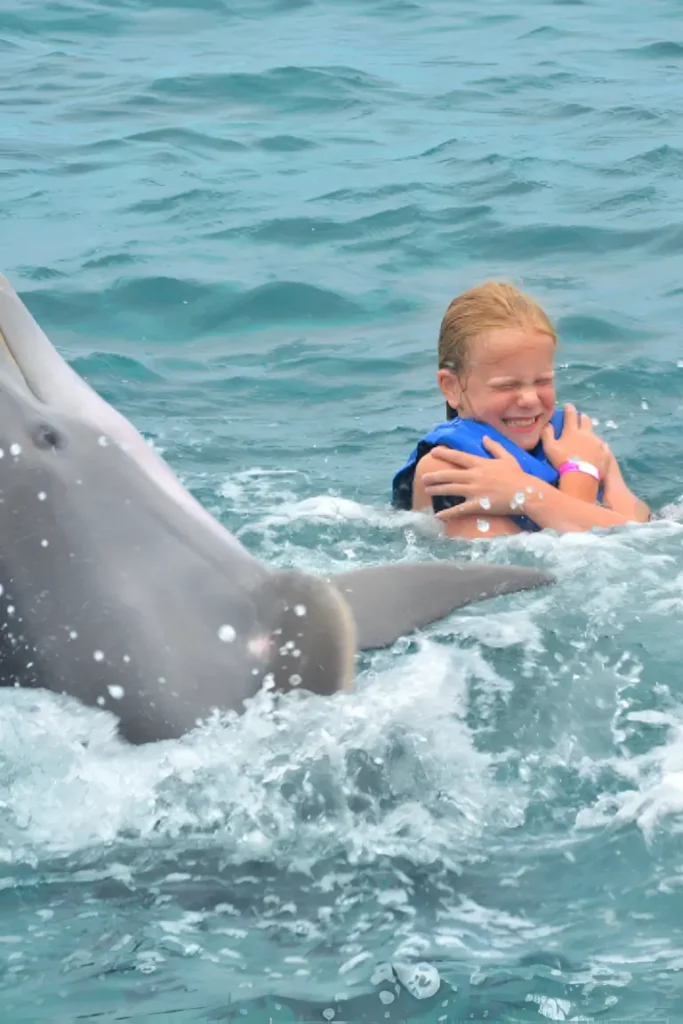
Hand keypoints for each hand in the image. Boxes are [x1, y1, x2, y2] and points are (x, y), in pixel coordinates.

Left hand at [422, 437, 538, 518]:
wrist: (526, 493)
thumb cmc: (518, 475)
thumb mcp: (507, 457)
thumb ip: (494, 447)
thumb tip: (484, 437)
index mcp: (481, 464)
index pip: (459, 457)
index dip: (444, 454)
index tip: (433, 452)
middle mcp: (474, 476)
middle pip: (449, 474)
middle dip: (434, 475)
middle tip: (423, 477)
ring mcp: (475, 490)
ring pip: (451, 489)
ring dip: (437, 490)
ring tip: (427, 490)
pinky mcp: (478, 504)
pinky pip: (459, 509)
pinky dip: (448, 513)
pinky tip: (438, 515)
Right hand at [542, 403, 611, 477]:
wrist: (581, 477)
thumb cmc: (562, 462)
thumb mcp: (549, 448)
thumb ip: (547, 434)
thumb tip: (547, 424)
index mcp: (572, 431)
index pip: (570, 414)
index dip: (569, 408)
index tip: (568, 406)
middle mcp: (586, 433)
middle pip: (586, 420)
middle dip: (582, 417)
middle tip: (579, 419)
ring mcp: (597, 442)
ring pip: (594, 434)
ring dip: (589, 435)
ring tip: (586, 441)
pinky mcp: (605, 452)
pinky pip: (603, 446)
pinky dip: (598, 447)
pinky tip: (596, 451)